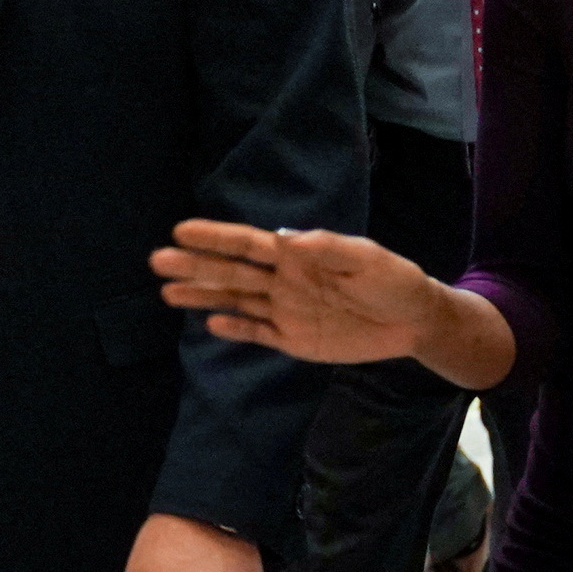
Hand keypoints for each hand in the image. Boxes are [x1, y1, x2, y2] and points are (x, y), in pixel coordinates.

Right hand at [152, 220, 444, 364]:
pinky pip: (259, 335)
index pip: (248, 244)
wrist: (415, 321)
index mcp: (296, 255)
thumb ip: (330, 249)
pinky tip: (211, 324)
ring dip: (202, 296)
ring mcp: (285, 311)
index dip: (216, 238)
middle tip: (157, 261)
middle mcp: (282, 280)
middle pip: (231, 272)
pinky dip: (236, 329)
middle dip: (195, 266)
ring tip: (167, 293)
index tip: (182, 231)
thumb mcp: (370, 260)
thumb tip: (287, 240)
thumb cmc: (394, 281)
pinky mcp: (295, 340)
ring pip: (235, 301)